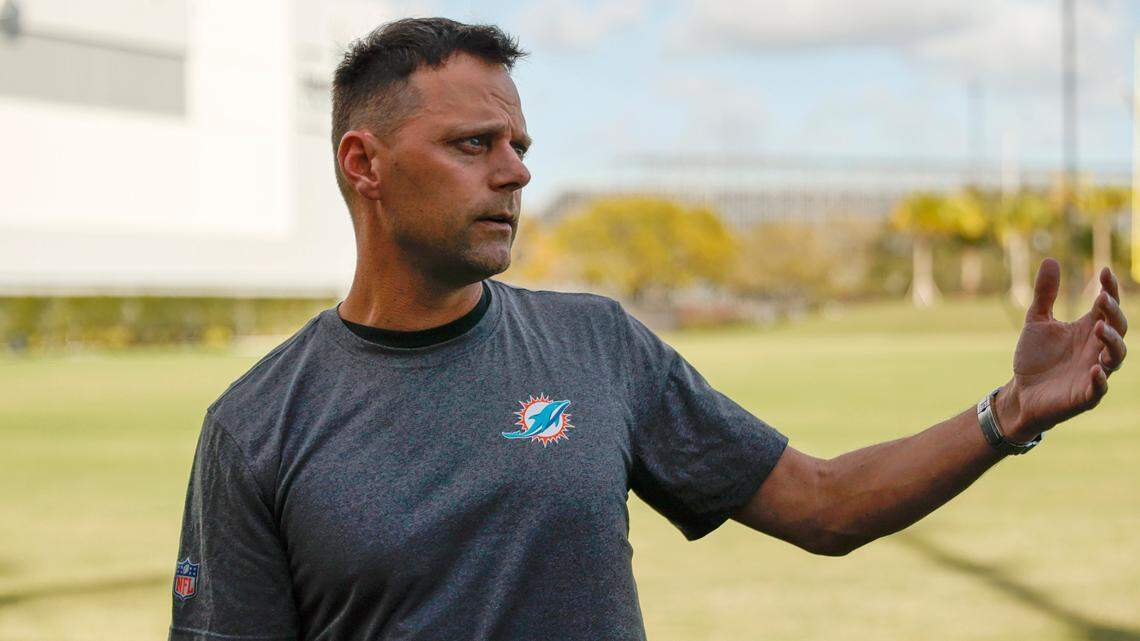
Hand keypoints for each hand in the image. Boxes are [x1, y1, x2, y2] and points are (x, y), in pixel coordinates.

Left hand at [1003, 258, 1127, 439]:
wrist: (1021, 392)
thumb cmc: (1035, 358)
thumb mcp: (1037, 321)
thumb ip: (1045, 294)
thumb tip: (1051, 259)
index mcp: (1088, 330)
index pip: (1108, 307)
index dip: (1111, 289)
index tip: (1104, 271)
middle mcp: (1097, 349)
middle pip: (1118, 328)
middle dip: (1113, 313)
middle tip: (1102, 299)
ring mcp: (1094, 371)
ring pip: (1117, 356)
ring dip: (1112, 341)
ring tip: (1099, 327)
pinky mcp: (1085, 395)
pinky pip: (1099, 388)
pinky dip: (1100, 379)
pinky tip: (1096, 368)